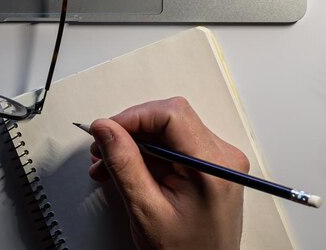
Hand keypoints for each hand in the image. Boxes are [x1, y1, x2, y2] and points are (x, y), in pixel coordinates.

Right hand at [88, 97, 247, 249]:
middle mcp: (223, 158)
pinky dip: (148, 155)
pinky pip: (175, 146)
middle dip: (131, 131)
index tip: (107, 129)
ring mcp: (218, 162)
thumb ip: (124, 164)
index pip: (173, 115)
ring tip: (109, 165)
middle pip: (170, 119)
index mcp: (213, 167)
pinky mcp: (210, 167)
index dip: (134, 116)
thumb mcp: (146, 210)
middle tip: (103, 148)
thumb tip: (106, 129)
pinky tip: (128, 169)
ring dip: (136, 144)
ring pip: (169, 132)